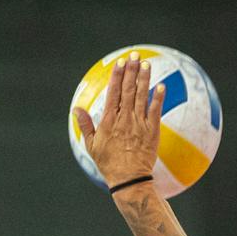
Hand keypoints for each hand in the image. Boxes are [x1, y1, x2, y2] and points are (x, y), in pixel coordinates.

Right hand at [73, 55, 163, 189]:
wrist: (129, 179)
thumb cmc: (109, 163)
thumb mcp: (92, 145)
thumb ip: (85, 125)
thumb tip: (76, 109)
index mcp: (109, 121)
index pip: (113, 93)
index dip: (117, 76)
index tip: (120, 63)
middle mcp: (125, 119)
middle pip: (128, 90)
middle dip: (131, 71)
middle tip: (134, 55)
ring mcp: (139, 124)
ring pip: (142, 96)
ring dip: (144, 79)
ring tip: (146, 64)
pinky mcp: (152, 131)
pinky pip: (156, 111)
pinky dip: (158, 98)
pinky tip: (161, 86)